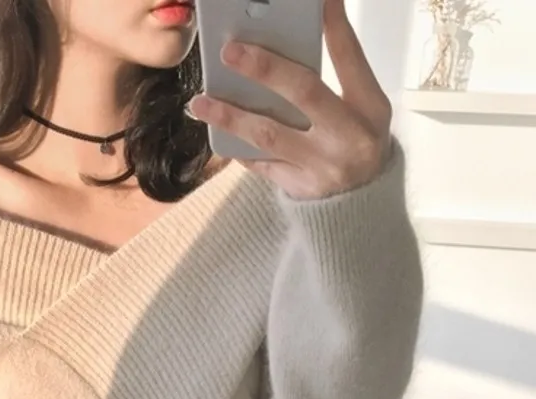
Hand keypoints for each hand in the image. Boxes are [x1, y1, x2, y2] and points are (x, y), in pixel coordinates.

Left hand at [188, 0, 391, 199]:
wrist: (361, 206)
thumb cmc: (358, 143)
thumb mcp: (363, 106)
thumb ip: (341, 68)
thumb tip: (316, 15)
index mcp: (369, 109)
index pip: (349, 60)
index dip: (333, 29)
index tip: (317, 0)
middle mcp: (347, 137)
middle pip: (304, 94)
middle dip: (265, 69)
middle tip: (229, 51)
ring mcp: (321, 167)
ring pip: (270, 136)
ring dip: (231, 116)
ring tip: (200, 102)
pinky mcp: (298, 189)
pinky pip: (260, 165)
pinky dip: (238, 147)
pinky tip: (216, 133)